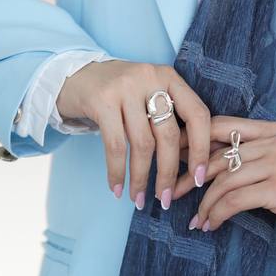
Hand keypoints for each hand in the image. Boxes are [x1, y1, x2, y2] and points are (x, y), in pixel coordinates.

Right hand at [56, 60, 210, 208]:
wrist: (73, 76)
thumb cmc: (119, 93)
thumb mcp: (148, 94)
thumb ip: (169, 117)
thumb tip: (191, 164)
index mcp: (169, 77)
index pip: (197, 114)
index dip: (201, 149)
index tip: (198, 179)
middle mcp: (150, 78)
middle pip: (168, 134)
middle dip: (168, 172)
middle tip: (165, 199)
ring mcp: (125, 87)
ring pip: (142, 144)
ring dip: (141, 177)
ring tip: (139, 199)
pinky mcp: (101, 101)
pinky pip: (115, 145)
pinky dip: (117, 171)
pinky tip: (117, 188)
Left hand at [170, 116, 275, 242]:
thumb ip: (249, 155)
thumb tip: (202, 159)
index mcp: (272, 129)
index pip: (222, 126)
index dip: (193, 139)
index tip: (173, 156)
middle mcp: (275, 141)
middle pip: (218, 156)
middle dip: (192, 176)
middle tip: (174, 193)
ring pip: (224, 181)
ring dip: (205, 203)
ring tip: (197, 219)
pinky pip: (235, 200)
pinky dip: (217, 214)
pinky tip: (211, 225)